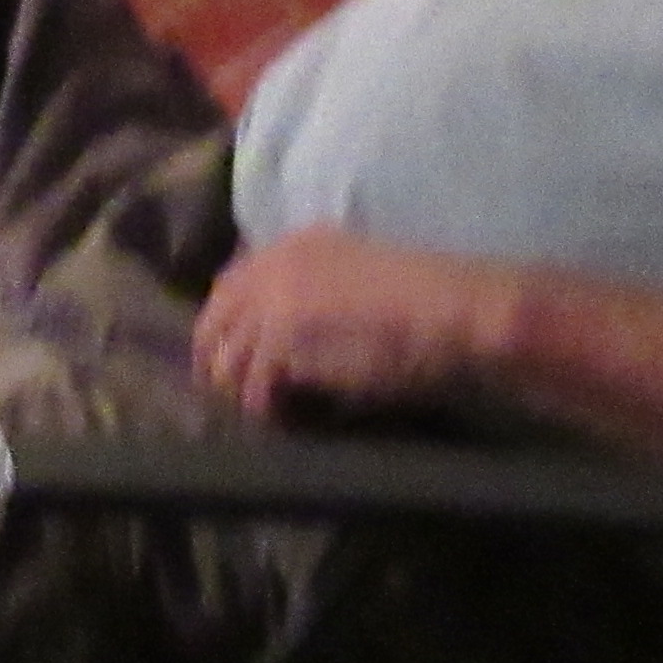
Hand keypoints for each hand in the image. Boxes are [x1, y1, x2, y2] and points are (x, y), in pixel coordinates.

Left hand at [192, 229, 522, 420]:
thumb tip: (289, 341)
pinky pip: (253, 387)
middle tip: (221, 390)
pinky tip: (278, 419)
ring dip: (237, 389)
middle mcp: (274, 265)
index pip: (233, 282)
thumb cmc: (422, 298)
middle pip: (216, 317)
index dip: (227, 320)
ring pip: (227, 357)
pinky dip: (262, 408)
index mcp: (295, 244)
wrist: (448, 307)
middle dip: (214, 356)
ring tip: (254, 411)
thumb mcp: (355, 277)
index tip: (227, 349)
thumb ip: (313, 295)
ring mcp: (273, 302)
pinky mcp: (281, 341)